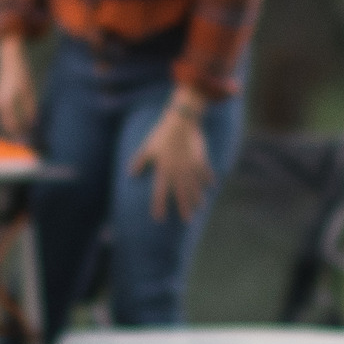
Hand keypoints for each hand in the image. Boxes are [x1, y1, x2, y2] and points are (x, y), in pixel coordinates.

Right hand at [0, 38, 38, 138]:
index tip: (28, 142)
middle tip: (27, 143)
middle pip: (8, 125)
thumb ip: (30, 108)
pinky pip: (6, 115)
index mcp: (6, 102)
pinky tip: (20, 124)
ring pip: (6, 120)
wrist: (9, 60)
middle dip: (17, 134)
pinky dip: (12, 121)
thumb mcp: (28, 91)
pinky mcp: (1, 99)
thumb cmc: (21, 74)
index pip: (12, 125)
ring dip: (14, 128)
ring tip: (24, 136)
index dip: (20, 134)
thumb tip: (32, 123)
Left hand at [130, 99, 215, 221]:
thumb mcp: (147, 148)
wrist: (181, 122)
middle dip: (184, 207)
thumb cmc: (161, 134)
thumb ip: (139, 162)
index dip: (159, 206)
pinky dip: (208, 179)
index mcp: (164, 170)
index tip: (159, 218)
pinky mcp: (200, 158)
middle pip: (181, 193)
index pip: (160, 192)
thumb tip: (131, 174)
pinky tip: (212, 186)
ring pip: (195, 186)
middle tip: (187, 220)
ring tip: (200, 207)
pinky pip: (205, 172)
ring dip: (197, 197)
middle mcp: (178, 171)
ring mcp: (190, 166)